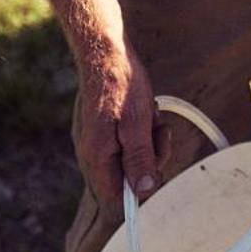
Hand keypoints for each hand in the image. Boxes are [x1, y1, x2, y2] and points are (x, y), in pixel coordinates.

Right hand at [75, 37, 165, 208]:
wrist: (105, 52)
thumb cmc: (120, 83)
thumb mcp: (137, 123)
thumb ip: (140, 158)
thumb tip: (144, 190)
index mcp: (96, 157)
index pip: (116, 199)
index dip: (139, 195)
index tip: (157, 175)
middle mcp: (92, 155)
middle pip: (127, 180)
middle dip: (149, 159)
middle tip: (156, 133)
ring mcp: (97, 143)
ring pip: (131, 159)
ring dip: (149, 141)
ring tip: (150, 116)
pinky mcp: (104, 131)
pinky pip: (128, 143)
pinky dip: (142, 130)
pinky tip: (146, 112)